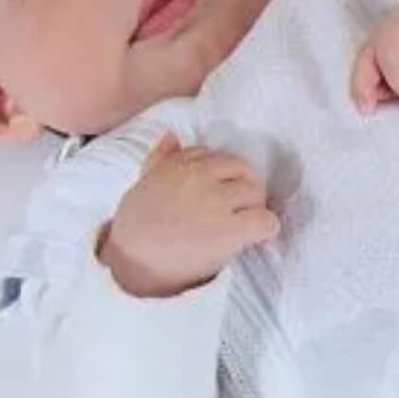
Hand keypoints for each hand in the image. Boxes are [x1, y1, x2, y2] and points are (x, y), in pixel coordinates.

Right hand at [97, 135, 279, 298]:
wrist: (133, 262)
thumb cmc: (136, 226)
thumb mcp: (143, 184)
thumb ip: (160, 159)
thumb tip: (173, 135)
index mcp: (178, 164)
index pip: (214, 155)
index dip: (220, 175)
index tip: (215, 192)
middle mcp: (198, 177)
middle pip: (241, 169)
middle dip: (243, 186)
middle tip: (236, 209)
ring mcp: (215, 201)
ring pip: (255, 191)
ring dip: (255, 206)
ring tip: (242, 223)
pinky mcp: (229, 229)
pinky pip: (265, 220)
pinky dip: (266, 228)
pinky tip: (253, 238)